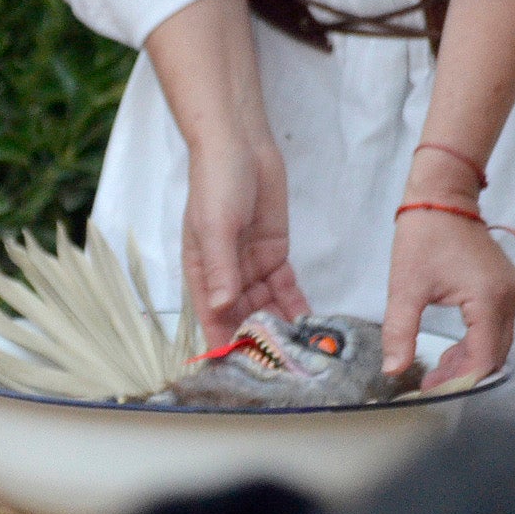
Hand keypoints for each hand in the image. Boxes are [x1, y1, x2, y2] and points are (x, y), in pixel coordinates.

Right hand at [182, 128, 307, 345]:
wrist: (240, 146)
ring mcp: (251, 267)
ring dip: (282, 327)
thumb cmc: (216, 183)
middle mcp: (225, 276)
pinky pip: (286, 289)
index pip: (213, 318)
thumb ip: (220, 268)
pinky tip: (311, 326)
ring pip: (267, 307)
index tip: (244, 368)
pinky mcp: (274, 256)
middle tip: (285, 364)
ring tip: (303, 351)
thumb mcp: (215, 226)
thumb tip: (222, 306)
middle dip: (261, 341)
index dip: (226, 343)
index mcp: (203, 273)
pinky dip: (296, 307)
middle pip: (243, 317)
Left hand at [383, 164, 514, 387]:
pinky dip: (476, 343)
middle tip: (430, 383)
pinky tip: (450, 349)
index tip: (430, 388)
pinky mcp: (503, 287)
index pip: (483, 358)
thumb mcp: (406, 288)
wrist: (443, 196)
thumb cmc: (425, 236)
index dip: (458, 380)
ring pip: (498, 343)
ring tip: (437, 368)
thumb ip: (400, 332)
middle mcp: (508, 298)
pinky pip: (497, 326)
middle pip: (496, 355)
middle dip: (465, 374)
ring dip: (471, 360)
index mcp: (489, 300)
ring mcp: (510, 291)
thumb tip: (393, 369)